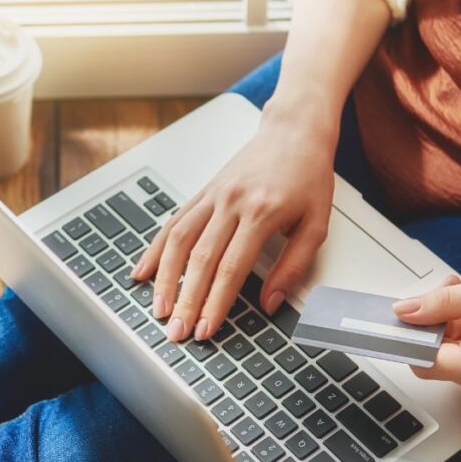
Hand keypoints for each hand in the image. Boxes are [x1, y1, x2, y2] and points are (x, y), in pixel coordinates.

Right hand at [131, 107, 336, 341]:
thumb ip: (294, 266)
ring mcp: (212, 196)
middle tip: (177, 332)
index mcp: (261, 213)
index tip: (206, 329)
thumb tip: (271, 303)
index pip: (232, 268)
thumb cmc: (308, 175)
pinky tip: (143, 271)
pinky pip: (173, 223)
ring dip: (165, 279)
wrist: (294, 130)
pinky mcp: (202, 192)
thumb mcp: (316, 224)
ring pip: (179, 241)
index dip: (215, 303)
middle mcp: (231, 203)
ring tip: (158, 309)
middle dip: (186, 301)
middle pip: (200, 260)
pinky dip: (156, 249)